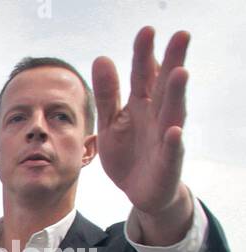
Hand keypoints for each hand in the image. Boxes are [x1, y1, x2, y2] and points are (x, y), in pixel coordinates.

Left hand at [92, 28, 193, 239]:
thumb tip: (101, 57)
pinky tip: (173, 131)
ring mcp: (165, 137)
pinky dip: (172, 141)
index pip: (142, 75)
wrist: (139, 191)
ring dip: (177, 93)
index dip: (144, 55)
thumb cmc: (128, 152)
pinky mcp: (168, 161)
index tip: (146, 31)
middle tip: (181, 35)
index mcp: (141, 105)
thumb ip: (107, 94)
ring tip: (180, 72)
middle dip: (172, 61)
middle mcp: (157, 116)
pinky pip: (171, 150)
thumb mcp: (110, 122)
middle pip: (164, 86)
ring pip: (172, 112)